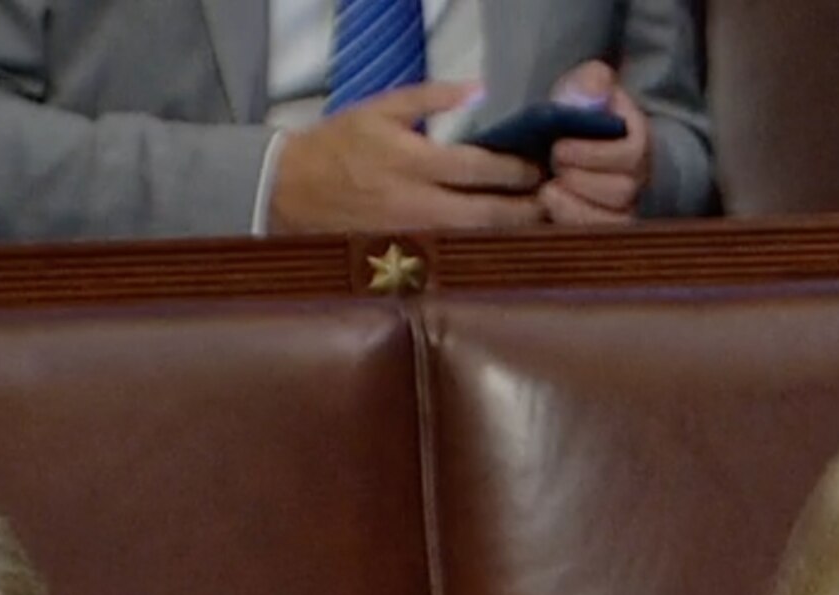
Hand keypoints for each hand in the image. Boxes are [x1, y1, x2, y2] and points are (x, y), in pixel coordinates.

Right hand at [267, 82, 542, 233]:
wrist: (288, 190)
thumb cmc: (338, 145)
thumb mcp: (380, 110)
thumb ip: (430, 97)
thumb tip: (478, 90)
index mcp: (411, 161)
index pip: (478, 168)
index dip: (516, 171)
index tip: (538, 170)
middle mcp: (415, 203)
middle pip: (487, 215)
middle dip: (527, 211)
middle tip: (550, 203)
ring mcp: (413, 237)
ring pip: (476, 242)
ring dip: (510, 235)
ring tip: (535, 225)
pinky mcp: (405, 260)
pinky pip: (456, 260)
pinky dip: (482, 252)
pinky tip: (501, 244)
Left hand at [536, 61, 650, 225]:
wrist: (569, 147)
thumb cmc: (577, 119)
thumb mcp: (582, 91)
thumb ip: (590, 83)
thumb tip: (596, 84)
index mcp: (638, 140)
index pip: (630, 155)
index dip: (594, 155)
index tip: (558, 147)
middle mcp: (640, 179)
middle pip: (622, 192)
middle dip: (580, 180)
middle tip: (552, 167)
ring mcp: (626, 209)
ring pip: (614, 222)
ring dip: (574, 207)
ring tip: (548, 190)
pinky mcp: (607, 231)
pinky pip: (599, 241)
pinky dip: (571, 226)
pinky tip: (550, 209)